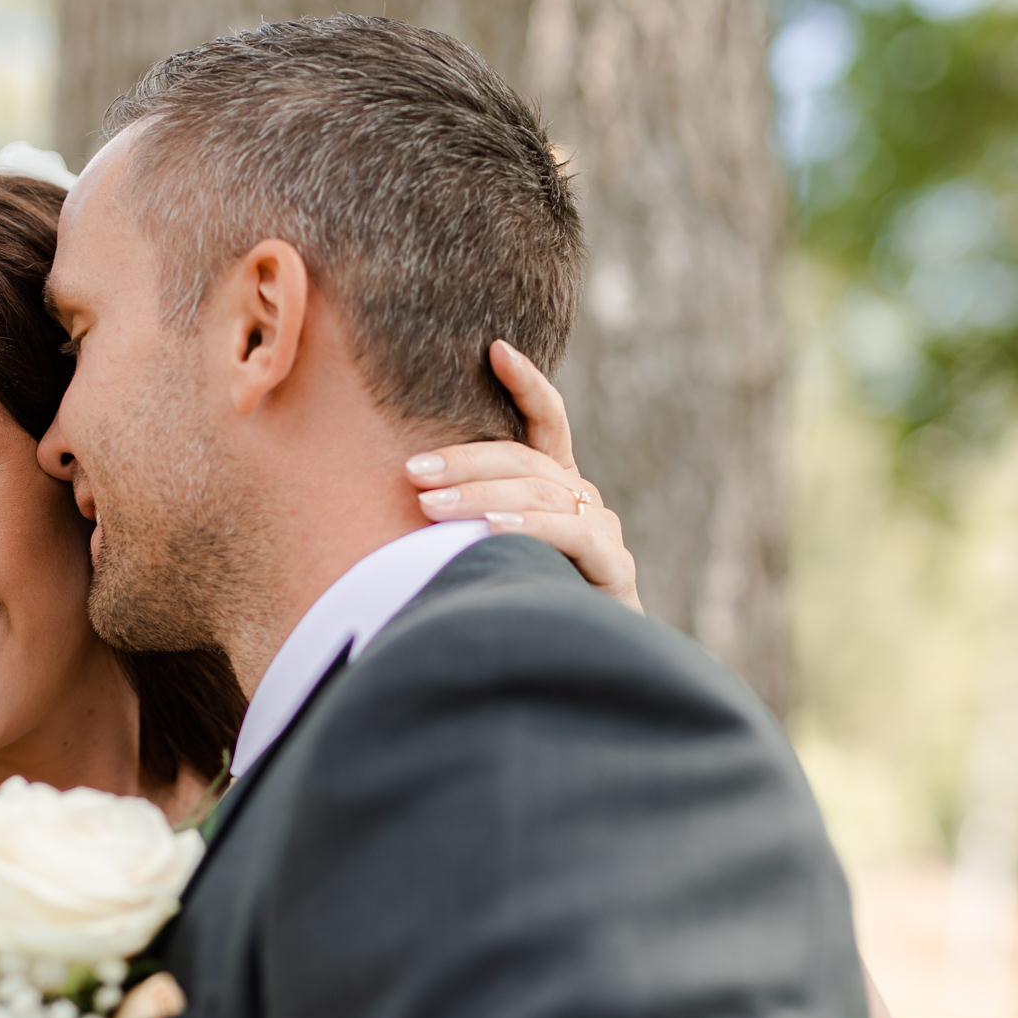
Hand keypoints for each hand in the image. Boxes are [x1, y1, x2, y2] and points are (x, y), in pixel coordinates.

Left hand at [405, 340, 641, 612]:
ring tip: (431, 505)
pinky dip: (526, 528)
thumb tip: (404, 496)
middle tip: (412, 470)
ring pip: (540, 495)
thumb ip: (466, 522)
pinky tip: (489, 530)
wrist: (586, 669)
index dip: (527, 384)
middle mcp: (583, 500)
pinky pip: (569, 535)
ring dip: (481, 496)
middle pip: (527, 461)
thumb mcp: (489, 554)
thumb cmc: (523, 607)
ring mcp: (602, 531)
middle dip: (466, 459)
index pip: (548, 423)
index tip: (496, 348)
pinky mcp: (612, 567)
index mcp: (556, 487)